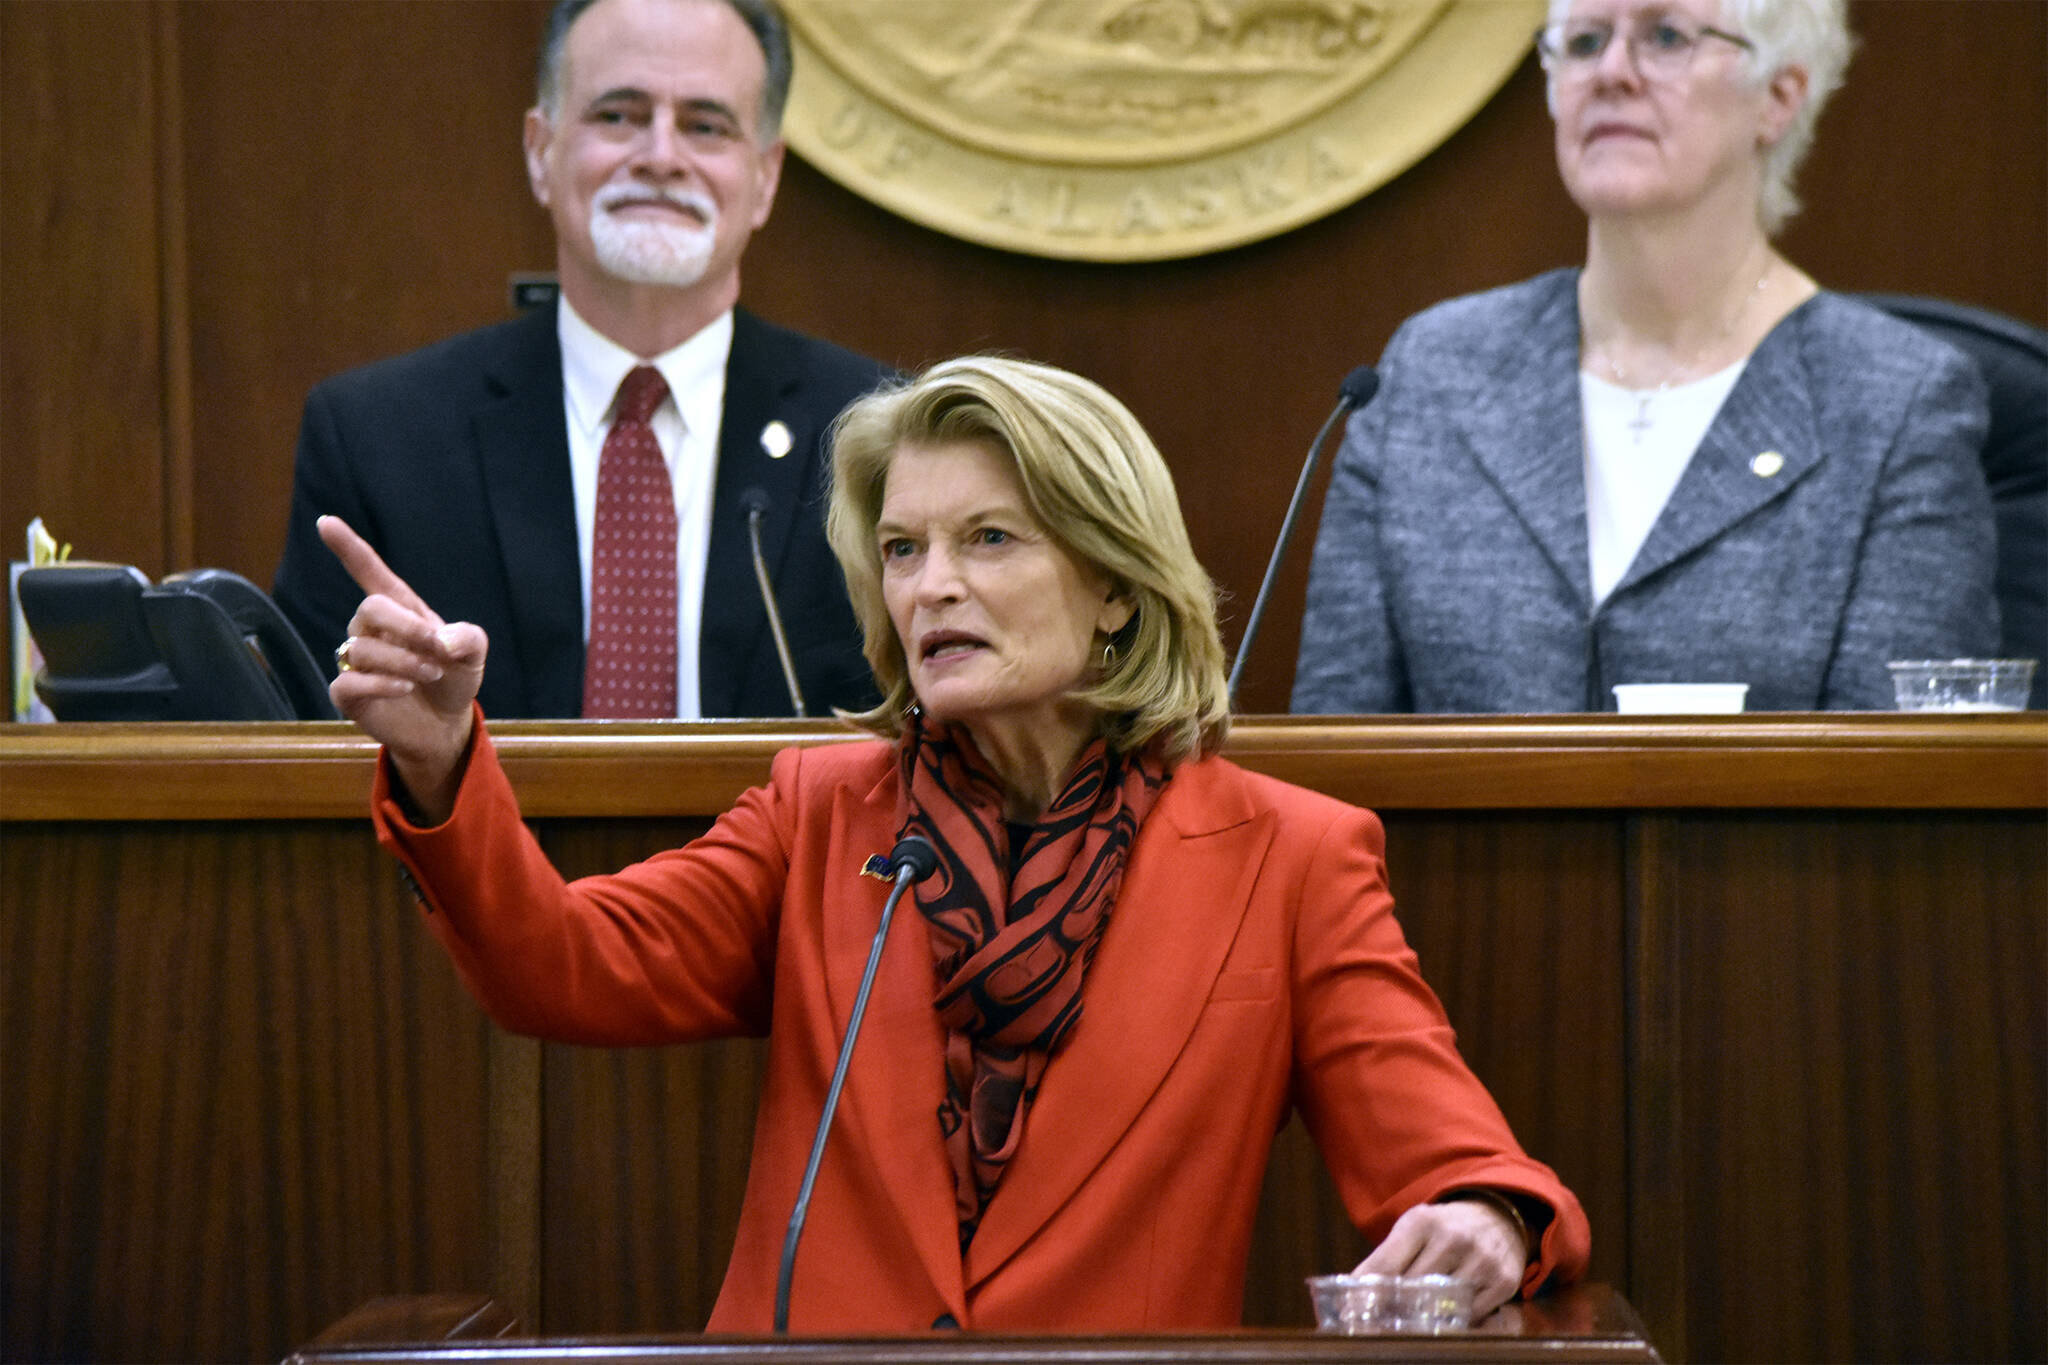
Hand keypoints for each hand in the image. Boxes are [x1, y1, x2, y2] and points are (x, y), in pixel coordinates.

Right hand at [318, 514, 486, 820]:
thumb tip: (440, 639)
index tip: (325, 522)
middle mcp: (372, 630)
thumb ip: (466, 637)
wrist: (446, 725)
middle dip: (406, 626)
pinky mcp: (348, 694)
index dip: (349, 548)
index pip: (369, 572)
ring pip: (365, 649)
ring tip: (430, 674)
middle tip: (435, 648)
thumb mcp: (473, 653)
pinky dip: (381, 684)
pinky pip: (349, 681)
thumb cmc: (454, 678)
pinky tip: (405, 689)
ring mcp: (357, 661)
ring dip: (404, 662)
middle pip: (370, 608)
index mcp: (401, 610)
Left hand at [1354, 1198, 1526, 1319]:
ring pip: (1444, 1304)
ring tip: (1416, 1320)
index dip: (1371, 1291)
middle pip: (1414, 1288)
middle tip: (1387, 1320)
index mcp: (1422, 1221)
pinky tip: (1449, 1316)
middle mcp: (1454, 1238)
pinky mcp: (1503, 1281)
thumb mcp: (1411, 1229)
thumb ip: (1384, 1257)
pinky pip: (1472, 1314)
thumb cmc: (1443, 1228)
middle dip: (1398, 1306)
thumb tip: (1353, 1290)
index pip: (1387, 1264)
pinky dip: (1459, 1320)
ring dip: (1428, 1316)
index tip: (1356, 1310)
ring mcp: (1481, 1260)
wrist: (1496, 1217)